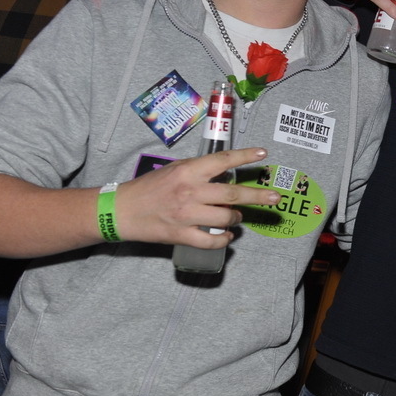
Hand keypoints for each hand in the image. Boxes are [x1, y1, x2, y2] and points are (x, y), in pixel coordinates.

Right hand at [113, 147, 279, 247]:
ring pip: (226, 218)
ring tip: (237, 216)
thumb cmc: (148, 188)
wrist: (120, 210)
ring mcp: (186, 215)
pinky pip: (211, 241)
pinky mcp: (180, 234)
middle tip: (274, 198)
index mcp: (188, 172)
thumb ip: (198, 171)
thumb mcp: (174, 170)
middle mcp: (190, 191)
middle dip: (258, 196)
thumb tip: (225, 172)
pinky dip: (224, 240)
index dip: (245, 156)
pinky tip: (228, 236)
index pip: (223, 161)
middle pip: (233, 194)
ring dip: (237, 218)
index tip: (263, 154)